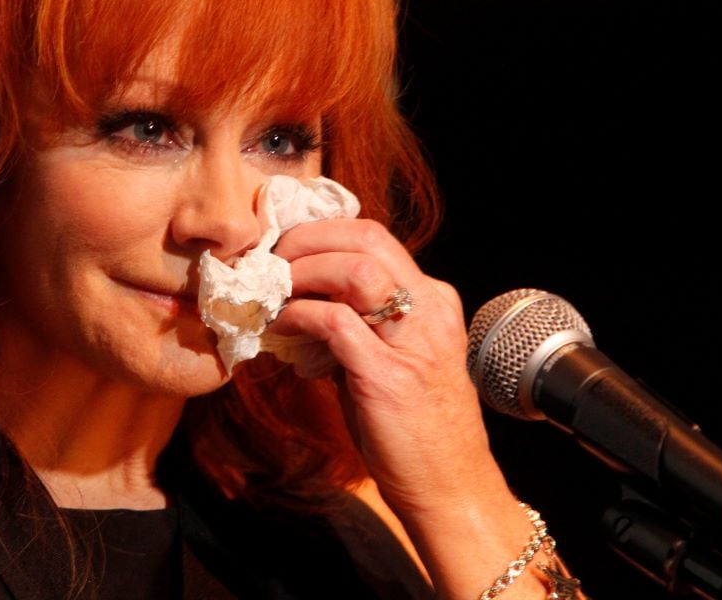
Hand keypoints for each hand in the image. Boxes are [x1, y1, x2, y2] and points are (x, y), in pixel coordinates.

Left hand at [269, 217, 498, 508]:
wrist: (450, 487)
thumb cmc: (415, 426)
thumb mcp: (392, 357)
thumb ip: (358, 324)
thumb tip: (300, 303)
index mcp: (432, 300)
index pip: (374, 237)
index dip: (322, 233)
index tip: (286, 248)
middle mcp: (430, 309)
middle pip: (365, 237)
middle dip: (307, 239)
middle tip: (271, 261)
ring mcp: (414, 340)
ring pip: (355, 269)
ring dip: (303, 271)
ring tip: (275, 290)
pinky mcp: (389, 375)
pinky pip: (335, 322)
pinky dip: (299, 315)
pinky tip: (281, 325)